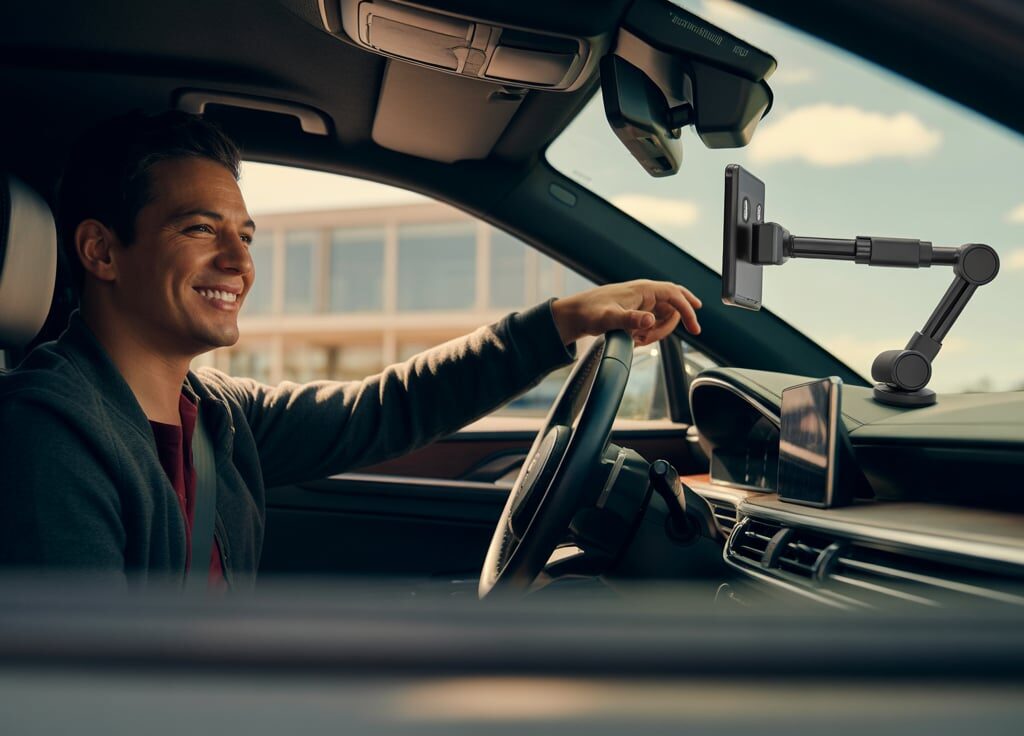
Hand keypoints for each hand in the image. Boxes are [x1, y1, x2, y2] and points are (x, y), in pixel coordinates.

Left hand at [551, 279, 701, 346]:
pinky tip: (636, 340)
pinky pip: (654, 323)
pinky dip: (650, 334)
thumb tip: (650, 320)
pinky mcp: (637, 312)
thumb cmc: (591, 312)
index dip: (688, 309)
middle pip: (676, 302)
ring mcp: (642, 303)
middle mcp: (645, 293)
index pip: (675, 295)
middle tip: (693, 330)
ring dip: (659, 331)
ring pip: (665, 316)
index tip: (695, 328)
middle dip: (683, 316)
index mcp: (643, 289)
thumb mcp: (610, 318)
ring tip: (640, 340)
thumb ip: (631, 319)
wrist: (576, 315)